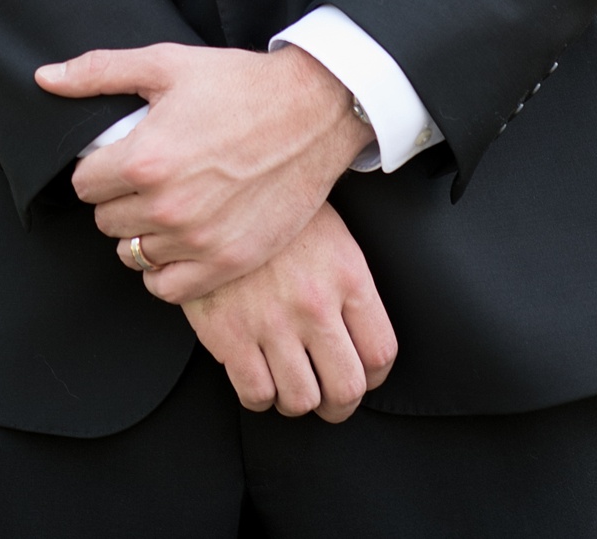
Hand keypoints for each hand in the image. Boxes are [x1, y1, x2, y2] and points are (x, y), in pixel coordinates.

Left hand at [34, 41, 372, 299]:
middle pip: (106, 222)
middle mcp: (167, 207)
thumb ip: (99, 72)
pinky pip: (166, 288)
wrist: (313, 111)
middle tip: (150, 176)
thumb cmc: (239, 84)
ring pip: (134, 255)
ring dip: (143, 232)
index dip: (100, 167)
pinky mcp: (228, 262)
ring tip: (169, 203)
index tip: (124, 155)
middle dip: (119, 198)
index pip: (84, 185)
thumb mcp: (167, 64)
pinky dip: (166, 268)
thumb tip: (45, 78)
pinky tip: (181, 237)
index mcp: (145, 159)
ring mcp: (199, 241)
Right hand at [182, 204, 396, 422]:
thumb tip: (363, 337)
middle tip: (328, 397)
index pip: (380, 353)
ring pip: (300, 400)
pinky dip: (260, 396)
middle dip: (339, 404)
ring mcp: (271, 321)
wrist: (216, 193)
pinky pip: (255, 394)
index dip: (373, 377)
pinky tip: (259, 375)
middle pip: (346, 389)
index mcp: (347, 275)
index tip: (361, 375)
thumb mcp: (332, 235)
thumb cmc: (278, 215)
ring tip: (290, 383)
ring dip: (297, 399)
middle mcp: (314, 303)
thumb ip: (351, 286)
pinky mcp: (229, 334)